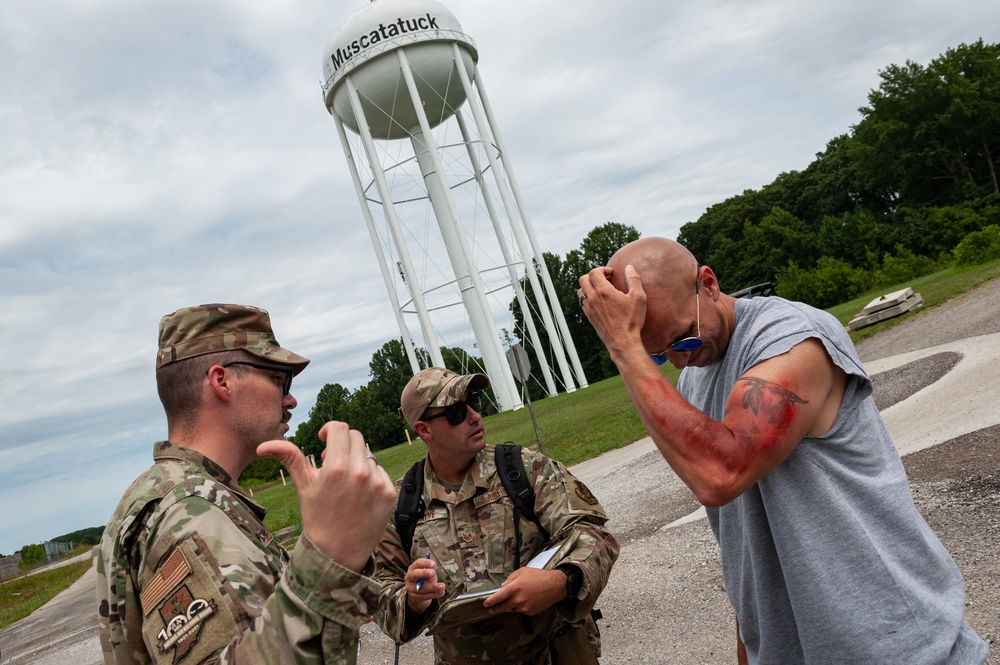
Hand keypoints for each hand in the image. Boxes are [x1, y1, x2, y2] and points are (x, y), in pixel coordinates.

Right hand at [257, 422, 396, 572]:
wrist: (337, 554)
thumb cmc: (317, 518)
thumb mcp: (303, 487)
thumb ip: (289, 458)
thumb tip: (263, 446)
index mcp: (336, 468)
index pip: (340, 428)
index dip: (330, 430)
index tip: (324, 441)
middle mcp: (360, 472)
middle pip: (356, 437)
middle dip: (343, 445)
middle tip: (333, 463)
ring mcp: (378, 483)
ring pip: (368, 455)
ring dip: (357, 462)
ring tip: (346, 485)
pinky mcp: (390, 493)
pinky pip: (381, 473)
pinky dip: (371, 478)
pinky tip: (359, 496)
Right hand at [404, 556, 445, 614]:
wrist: (418, 594)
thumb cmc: (424, 579)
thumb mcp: (428, 574)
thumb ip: (430, 572)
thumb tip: (432, 573)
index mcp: (413, 568)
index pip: (418, 563)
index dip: (425, 563)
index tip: (433, 564)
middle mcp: (409, 577)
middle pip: (415, 574)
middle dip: (424, 573)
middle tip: (433, 572)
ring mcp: (410, 588)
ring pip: (422, 588)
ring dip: (433, 587)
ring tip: (442, 586)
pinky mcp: (414, 597)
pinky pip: (425, 596)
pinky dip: (434, 594)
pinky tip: (441, 592)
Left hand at [482, 567, 565, 615]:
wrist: (555, 586)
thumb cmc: (539, 576)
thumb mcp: (522, 572)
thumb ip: (510, 579)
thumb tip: (503, 587)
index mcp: (514, 588)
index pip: (497, 598)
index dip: (489, 602)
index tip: (485, 604)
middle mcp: (518, 599)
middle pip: (502, 607)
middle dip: (495, 608)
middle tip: (491, 608)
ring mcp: (524, 607)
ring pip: (511, 609)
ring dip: (509, 606)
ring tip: (514, 599)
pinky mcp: (530, 612)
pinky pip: (520, 611)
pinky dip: (519, 607)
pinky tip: (525, 600)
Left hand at [578, 264, 647, 353]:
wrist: (623, 342)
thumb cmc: (632, 320)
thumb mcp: (638, 297)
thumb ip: (634, 279)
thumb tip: (629, 267)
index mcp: (603, 291)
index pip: (594, 272)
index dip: (602, 269)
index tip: (611, 273)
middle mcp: (592, 299)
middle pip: (583, 279)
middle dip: (593, 275)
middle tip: (605, 279)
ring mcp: (589, 309)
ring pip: (580, 291)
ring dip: (588, 286)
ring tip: (601, 289)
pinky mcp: (589, 318)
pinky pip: (583, 303)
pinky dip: (589, 298)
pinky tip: (600, 301)